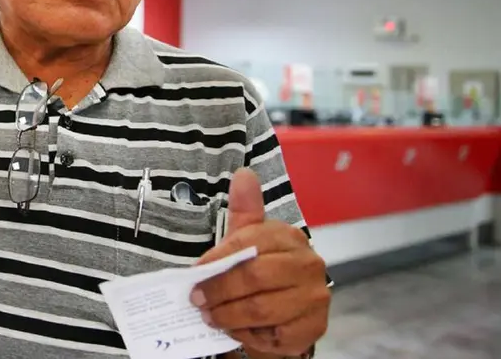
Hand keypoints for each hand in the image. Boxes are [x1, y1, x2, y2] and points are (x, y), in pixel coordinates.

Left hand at [191, 169, 329, 355]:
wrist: (287, 312)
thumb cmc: (262, 272)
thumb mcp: (249, 239)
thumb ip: (244, 211)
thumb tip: (244, 174)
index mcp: (289, 237)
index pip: (249, 244)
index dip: (218, 259)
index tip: (196, 271)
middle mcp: (308, 264)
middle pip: (255, 277)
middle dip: (219, 290)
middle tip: (197, 299)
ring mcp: (314, 296)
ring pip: (262, 308)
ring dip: (229, 315)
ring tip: (211, 316)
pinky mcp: (314, 326)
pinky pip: (275, 335)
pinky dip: (250, 335)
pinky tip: (237, 330)